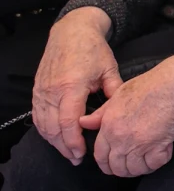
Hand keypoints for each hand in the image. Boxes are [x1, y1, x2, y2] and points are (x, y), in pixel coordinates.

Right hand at [32, 7, 120, 164]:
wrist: (71, 32)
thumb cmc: (92, 49)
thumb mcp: (109, 69)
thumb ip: (114, 92)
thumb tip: (120, 112)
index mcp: (71, 86)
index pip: (68, 123)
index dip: (74, 141)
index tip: (82, 153)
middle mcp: (52, 91)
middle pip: (53, 128)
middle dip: (64, 147)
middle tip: (76, 159)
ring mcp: (41, 91)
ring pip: (43, 124)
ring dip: (54, 141)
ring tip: (67, 152)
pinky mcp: (37, 91)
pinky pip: (37, 116)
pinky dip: (45, 130)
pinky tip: (54, 137)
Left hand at [79, 53, 173, 176]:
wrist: (173, 85)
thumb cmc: (149, 85)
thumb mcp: (119, 95)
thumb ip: (101, 113)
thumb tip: (83, 122)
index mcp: (108, 126)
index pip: (100, 156)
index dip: (107, 164)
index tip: (114, 164)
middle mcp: (120, 139)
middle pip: (116, 167)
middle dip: (124, 170)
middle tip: (135, 164)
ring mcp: (138, 144)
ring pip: (135, 169)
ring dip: (142, 167)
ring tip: (149, 158)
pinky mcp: (157, 147)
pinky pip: (154, 164)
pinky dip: (158, 161)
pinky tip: (163, 151)